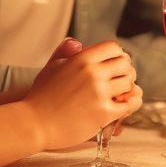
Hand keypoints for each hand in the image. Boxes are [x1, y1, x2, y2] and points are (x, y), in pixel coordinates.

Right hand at [25, 40, 141, 149]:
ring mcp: (99, 93)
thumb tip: (77, 43)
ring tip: (120, 93)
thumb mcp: (51, 67)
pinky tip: (124, 104)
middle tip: (119, 79)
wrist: (35, 123)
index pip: (113, 47)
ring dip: (127, 88)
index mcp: (81, 59)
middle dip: (124, 71)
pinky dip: (130, 103)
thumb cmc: (40, 96)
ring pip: (129, 84)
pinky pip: (129, 104)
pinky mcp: (104, 113)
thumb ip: (65, 52)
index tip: (114, 63)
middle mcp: (93, 73)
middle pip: (125, 64)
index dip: (117, 55)